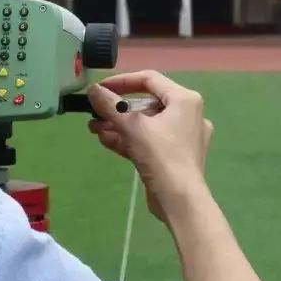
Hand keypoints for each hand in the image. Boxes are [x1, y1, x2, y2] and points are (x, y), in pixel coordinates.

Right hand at [87, 71, 213, 221]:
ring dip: (119, 125)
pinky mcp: (175, 154)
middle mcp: (188, 113)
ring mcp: (183, 136)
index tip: (100, 89)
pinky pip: (150, 139)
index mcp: (185, 99)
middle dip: (117, 109)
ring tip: (94, 129)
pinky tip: (106, 140)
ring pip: (146, 123)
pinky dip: (130, 139)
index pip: (149, 79)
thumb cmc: (161, 156)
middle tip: (94, 113)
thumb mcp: (132, 127)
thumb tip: (92, 90)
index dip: (121, 81)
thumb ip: (110, 106)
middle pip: (146, 103)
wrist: (180, 200)